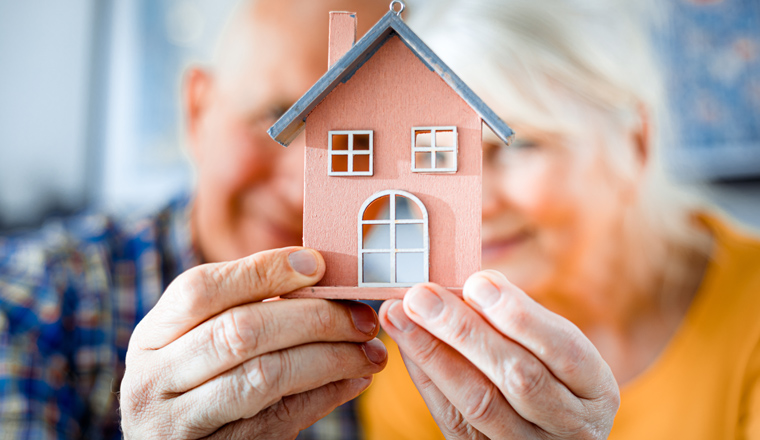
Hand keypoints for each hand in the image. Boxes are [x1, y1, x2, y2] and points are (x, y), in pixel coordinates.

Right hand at [120, 247, 386, 438]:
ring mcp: (177, 424)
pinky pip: (278, 421)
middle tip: (362, 318)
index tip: (319, 264)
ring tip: (369, 352)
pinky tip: (352, 381)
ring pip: (265, 378)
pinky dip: (323, 396)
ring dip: (330, 359)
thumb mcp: (197, 344)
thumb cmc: (197, 385)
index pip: (202, 289)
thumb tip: (316, 272)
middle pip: (241, 332)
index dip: (263, 270)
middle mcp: (153, 379)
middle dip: (314, 319)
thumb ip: (242, 310)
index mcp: (152, 336)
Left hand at [379, 270, 618, 438]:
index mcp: (595, 390)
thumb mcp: (554, 347)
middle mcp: (570, 427)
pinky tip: (406, 343)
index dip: (520, 316)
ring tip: (399, 314)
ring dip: (433, 352)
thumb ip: (521, 318)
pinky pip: (451, 418)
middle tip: (422, 295)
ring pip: (479, 402)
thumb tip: (474, 285)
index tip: (477, 282)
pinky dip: (426, 376)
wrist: (546, 431)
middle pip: (517, 378)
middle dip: (464, 332)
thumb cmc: (550, 373)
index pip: (564, 351)